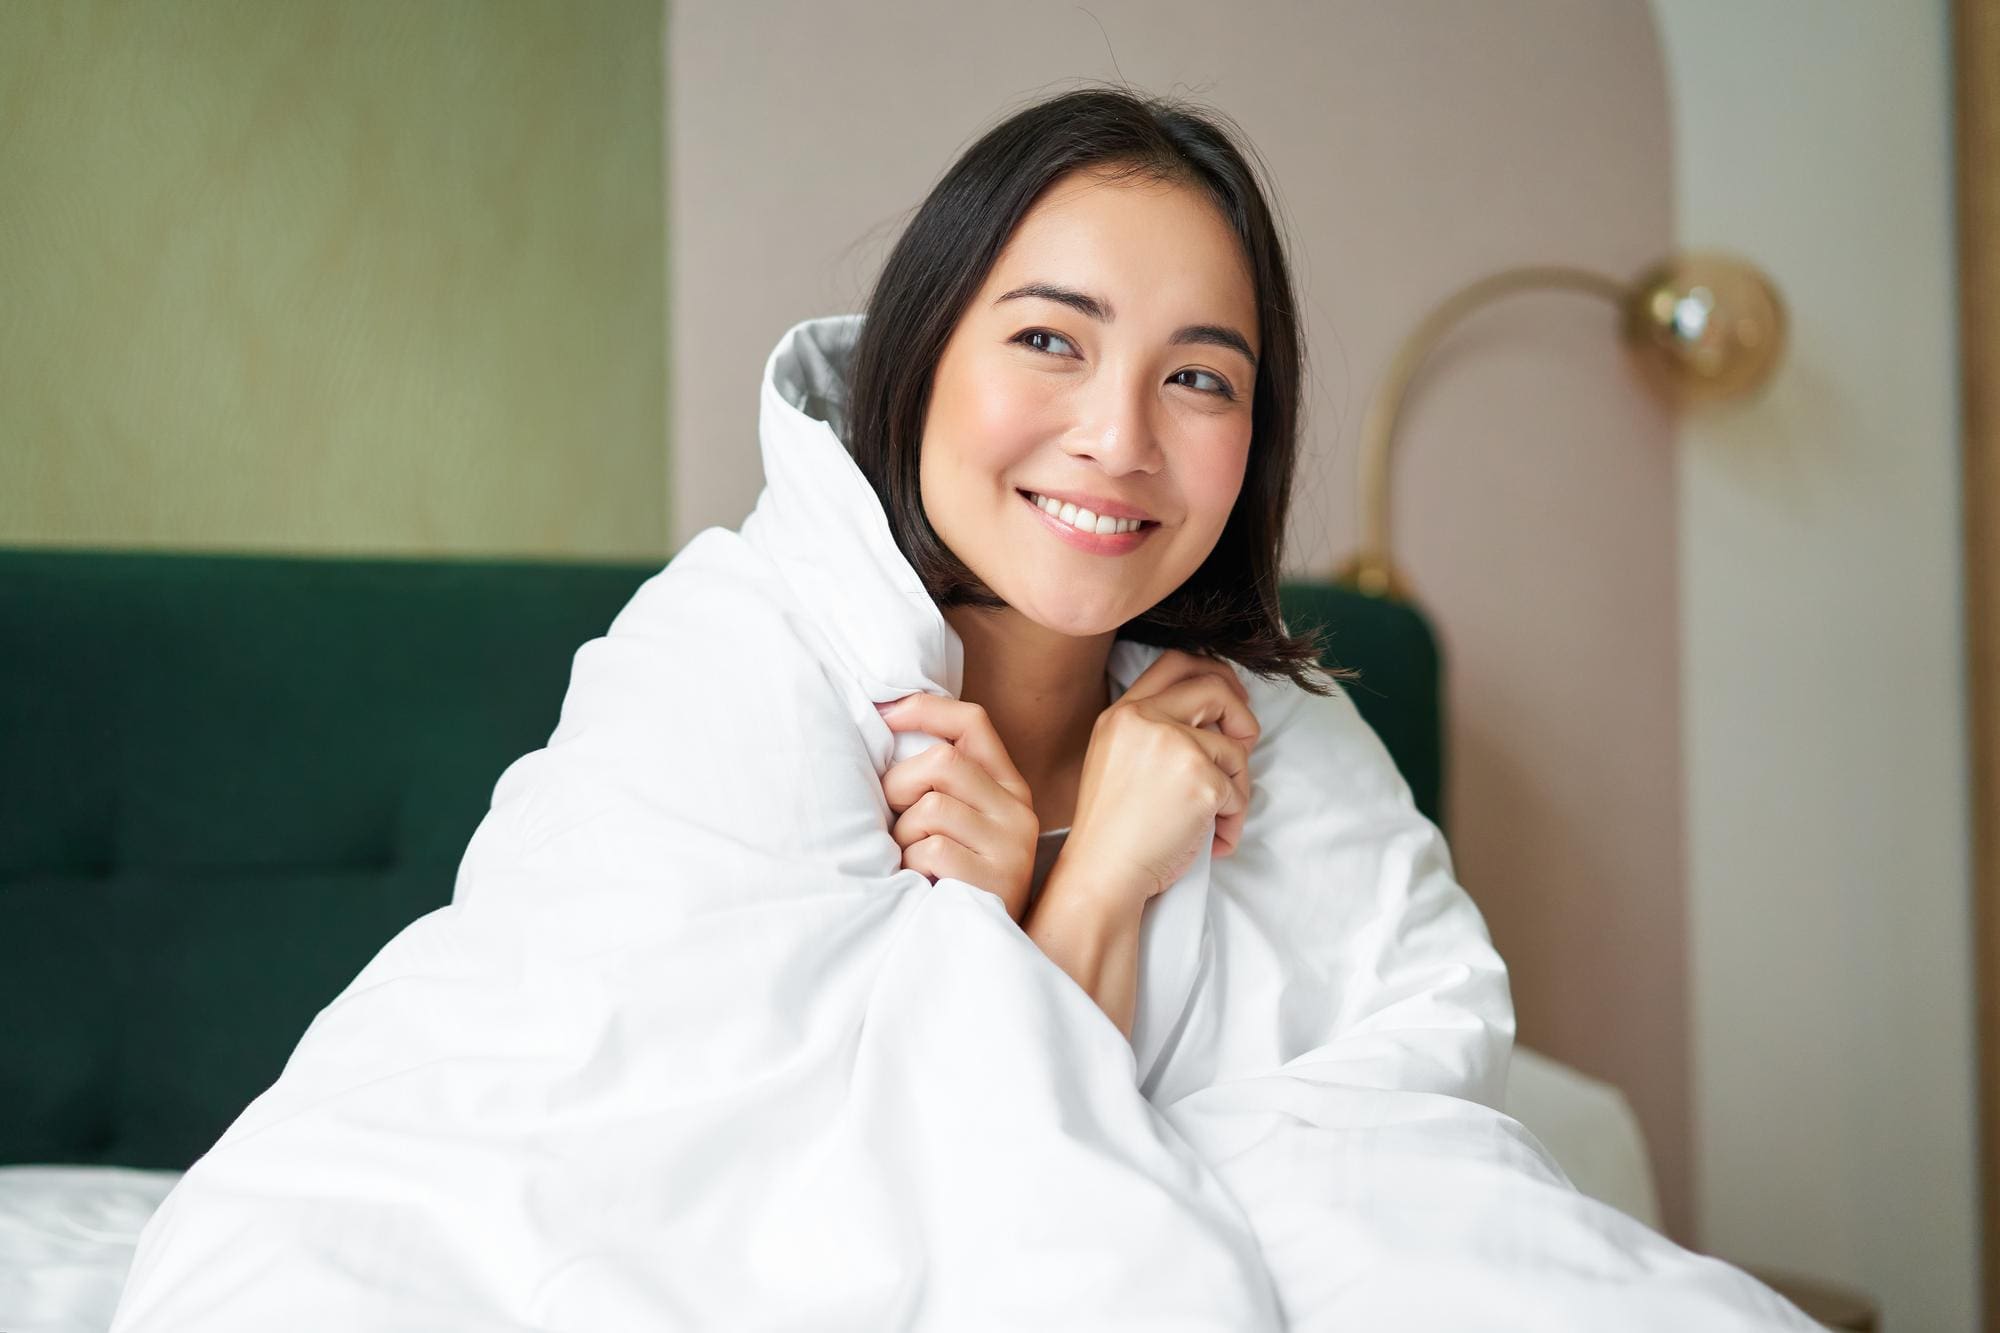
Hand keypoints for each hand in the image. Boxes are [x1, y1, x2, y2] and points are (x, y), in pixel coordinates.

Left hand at [876, 693, 1040, 922]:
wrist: (983, 952)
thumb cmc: (952, 879)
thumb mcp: (955, 824)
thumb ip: (940, 783)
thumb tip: (884, 724)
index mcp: (1007, 787)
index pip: (972, 723)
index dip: (924, 709)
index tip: (882, 715)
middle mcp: (1017, 811)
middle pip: (942, 761)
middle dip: (899, 787)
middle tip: (893, 821)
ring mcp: (1011, 846)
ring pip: (931, 808)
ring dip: (904, 837)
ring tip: (911, 860)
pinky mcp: (998, 880)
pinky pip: (930, 851)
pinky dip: (911, 868)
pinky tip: (921, 884)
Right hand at [1058, 649, 1258, 910]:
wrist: (1102, 874)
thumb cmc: (1113, 831)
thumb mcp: (1118, 761)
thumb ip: (1156, 732)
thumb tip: (1221, 723)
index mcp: (1122, 714)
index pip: (1175, 663)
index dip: (1212, 673)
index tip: (1230, 698)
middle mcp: (1145, 720)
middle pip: (1215, 687)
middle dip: (1241, 716)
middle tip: (1244, 746)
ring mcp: (1175, 746)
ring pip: (1235, 748)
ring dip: (1237, 788)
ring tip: (1215, 821)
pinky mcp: (1201, 780)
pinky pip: (1239, 793)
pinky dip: (1233, 822)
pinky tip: (1212, 842)